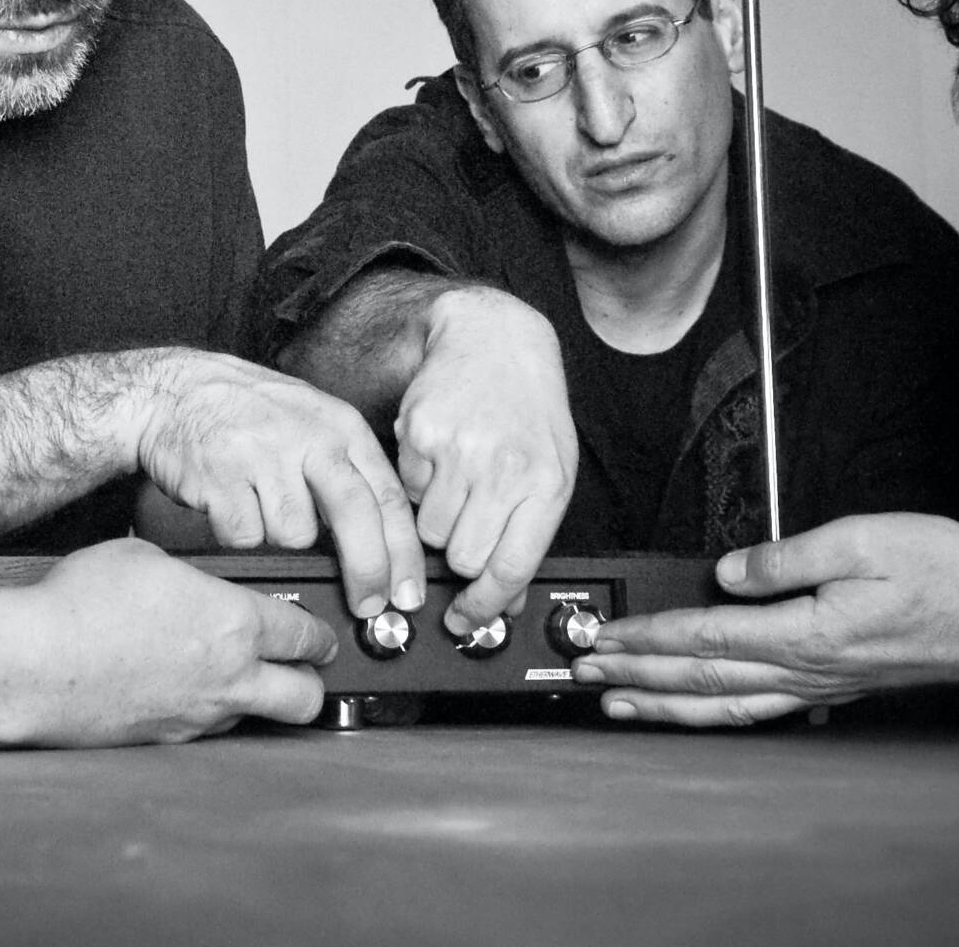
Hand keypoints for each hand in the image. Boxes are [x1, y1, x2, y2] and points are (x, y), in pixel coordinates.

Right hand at [16, 539, 337, 744]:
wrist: (33, 663)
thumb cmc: (82, 602)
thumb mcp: (145, 557)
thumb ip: (188, 576)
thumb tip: (191, 584)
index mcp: (234, 623)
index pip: (308, 637)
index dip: (321, 635)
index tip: (320, 635)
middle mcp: (228, 678)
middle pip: (306, 698)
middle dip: (312, 683)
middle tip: (302, 668)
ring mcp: (197, 717)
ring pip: (255, 718)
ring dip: (255, 699)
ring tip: (232, 676)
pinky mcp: (164, 741)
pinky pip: (205, 729)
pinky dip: (206, 712)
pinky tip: (178, 689)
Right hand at [135, 352, 425, 620]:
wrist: (172, 390)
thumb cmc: (247, 412)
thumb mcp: (313, 422)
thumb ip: (348, 471)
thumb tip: (383, 544)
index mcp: (340, 426)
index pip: (388, 495)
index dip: (404, 552)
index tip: (407, 592)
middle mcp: (307, 436)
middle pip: (355, 515)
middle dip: (367, 570)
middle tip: (367, 604)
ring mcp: (263, 455)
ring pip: (294, 534)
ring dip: (280, 537)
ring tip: (260, 505)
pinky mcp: (221, 477)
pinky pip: (246, 536)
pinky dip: (239, 533)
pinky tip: (230, 503)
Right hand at [392, 289, 574, 632]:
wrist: (492, 339)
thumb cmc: (528, 410)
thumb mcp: (551, 471)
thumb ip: (530, 537)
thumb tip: (506, 601)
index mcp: (545, 484)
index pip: (511, 567)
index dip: (485, 606)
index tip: (468, 620)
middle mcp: (504, 468)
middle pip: (463, 557)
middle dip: (461, 554)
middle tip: (468, 525)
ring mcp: (459, 449)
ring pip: (429, 531)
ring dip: (437, 520)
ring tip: (456, 483)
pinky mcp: (419, 433)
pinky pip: (407, 491)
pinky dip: (418, 485)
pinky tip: (440, 456)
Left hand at [572, 513, 958, 726]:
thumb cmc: (943, 575)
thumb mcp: (865, 540)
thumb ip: (789, 557)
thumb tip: (729, 571)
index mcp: (806, 633)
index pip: (706, 638)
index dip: (648, 639)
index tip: (605, 639)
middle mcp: (805, 671)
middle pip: (702, 680)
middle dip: (636, 678)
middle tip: (585, 675)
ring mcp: (818, 687)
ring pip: (724, 707)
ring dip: (664, 707)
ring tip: (617, 706)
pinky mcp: (832, 689)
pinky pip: (756, 710)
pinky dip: (712, 715)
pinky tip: (693, 714)